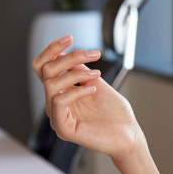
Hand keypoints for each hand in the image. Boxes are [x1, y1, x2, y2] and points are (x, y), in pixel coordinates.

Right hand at [31, 35, 142, 161]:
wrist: (129, 135)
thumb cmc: (115, 112)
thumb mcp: (94, 82)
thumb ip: (78, 69)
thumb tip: (63, 52)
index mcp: (61, 92)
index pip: (43, 68)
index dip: (52, 50)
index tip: (70, 38)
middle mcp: (55, 104)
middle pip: (45, 71)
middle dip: (69, 57)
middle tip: (93, 55)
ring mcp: (58, 117)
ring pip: (50, 85)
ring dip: (75, 74)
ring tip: (96, 75)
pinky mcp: (64, 129)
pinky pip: (59, 102)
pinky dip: (76, 91)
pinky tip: (93, 90)